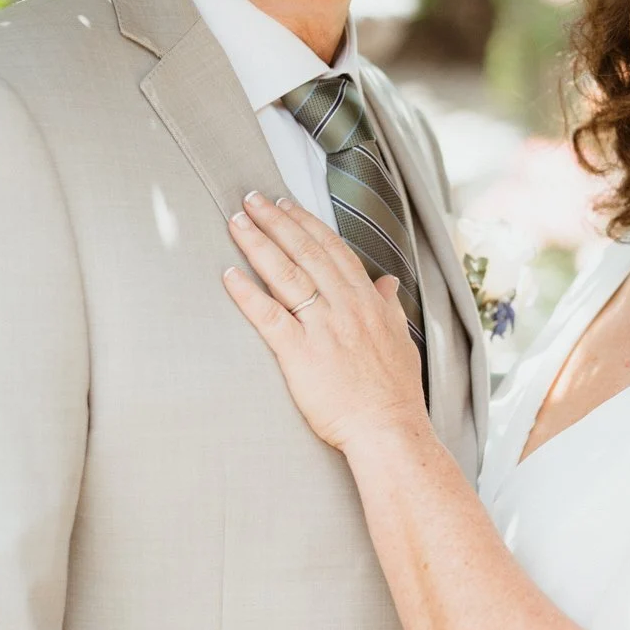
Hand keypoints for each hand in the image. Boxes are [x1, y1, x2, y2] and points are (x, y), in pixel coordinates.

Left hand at [223, 192, 426, 452]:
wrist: (389, 429)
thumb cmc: (395, 392)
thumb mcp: (400, 339)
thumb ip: (389, 306)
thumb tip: (387, 282)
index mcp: (368, 301)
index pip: (333, 250)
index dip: (306, 224)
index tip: (287, 205)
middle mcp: (345, 307)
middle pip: (305, 252)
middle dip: (276, 221)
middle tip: (252, 199)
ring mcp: (322, 329)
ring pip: (286, 275)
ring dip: (259, 244)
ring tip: (238, 222)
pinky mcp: (301, 355)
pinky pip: (269, 317)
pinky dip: (248, 294)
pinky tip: (229, 275)